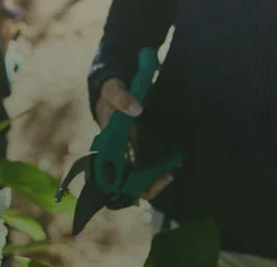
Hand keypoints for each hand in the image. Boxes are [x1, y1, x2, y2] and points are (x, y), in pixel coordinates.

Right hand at [93, 79, 173, 199]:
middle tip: (166, 178)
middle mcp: (115, 155)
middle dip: (146, 187)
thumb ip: (122, 98)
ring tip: (170, 174)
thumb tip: (136, 110)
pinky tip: (171, 165)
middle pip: (127, 184)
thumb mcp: (113, 91)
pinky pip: (146, 167)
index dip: (125, 187)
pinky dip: (157, 170)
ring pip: (138, 179)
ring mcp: (127, 154)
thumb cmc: (110, 94)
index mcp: (105, 148)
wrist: (115, 89)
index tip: (144, 183)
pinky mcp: (137, 149)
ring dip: (153, 181)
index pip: (111, 178)